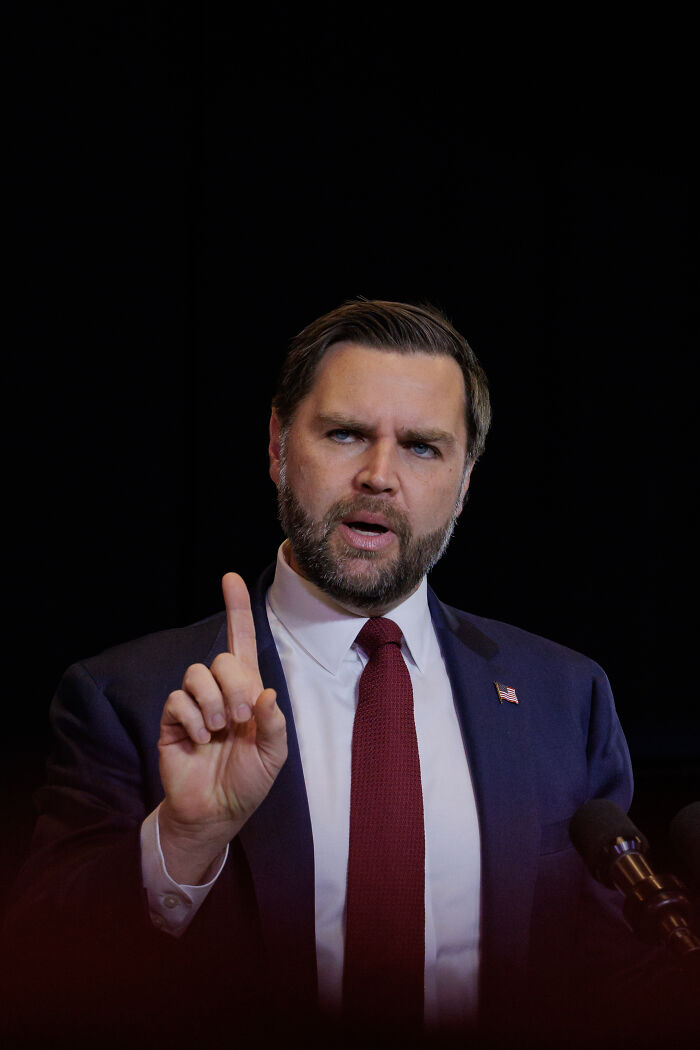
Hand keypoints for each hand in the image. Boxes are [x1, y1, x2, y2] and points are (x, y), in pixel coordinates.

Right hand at [157, 572, 286, 882]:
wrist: (215, 812)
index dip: (236, 609)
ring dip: (212, 703)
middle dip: (234, 685)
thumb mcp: (273, 755)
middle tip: (240, 717)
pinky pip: (178, 700)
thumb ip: (274, 724)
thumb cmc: (247, 782)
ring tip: (218, 731)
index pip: (242, 642)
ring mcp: (194, 705)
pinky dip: (191, 720)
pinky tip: (198, 740)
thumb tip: (266, 693)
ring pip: (197, 674)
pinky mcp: (173, 721)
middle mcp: (220, 692)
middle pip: (222, 658)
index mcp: (248, 693)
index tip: (230, 578)